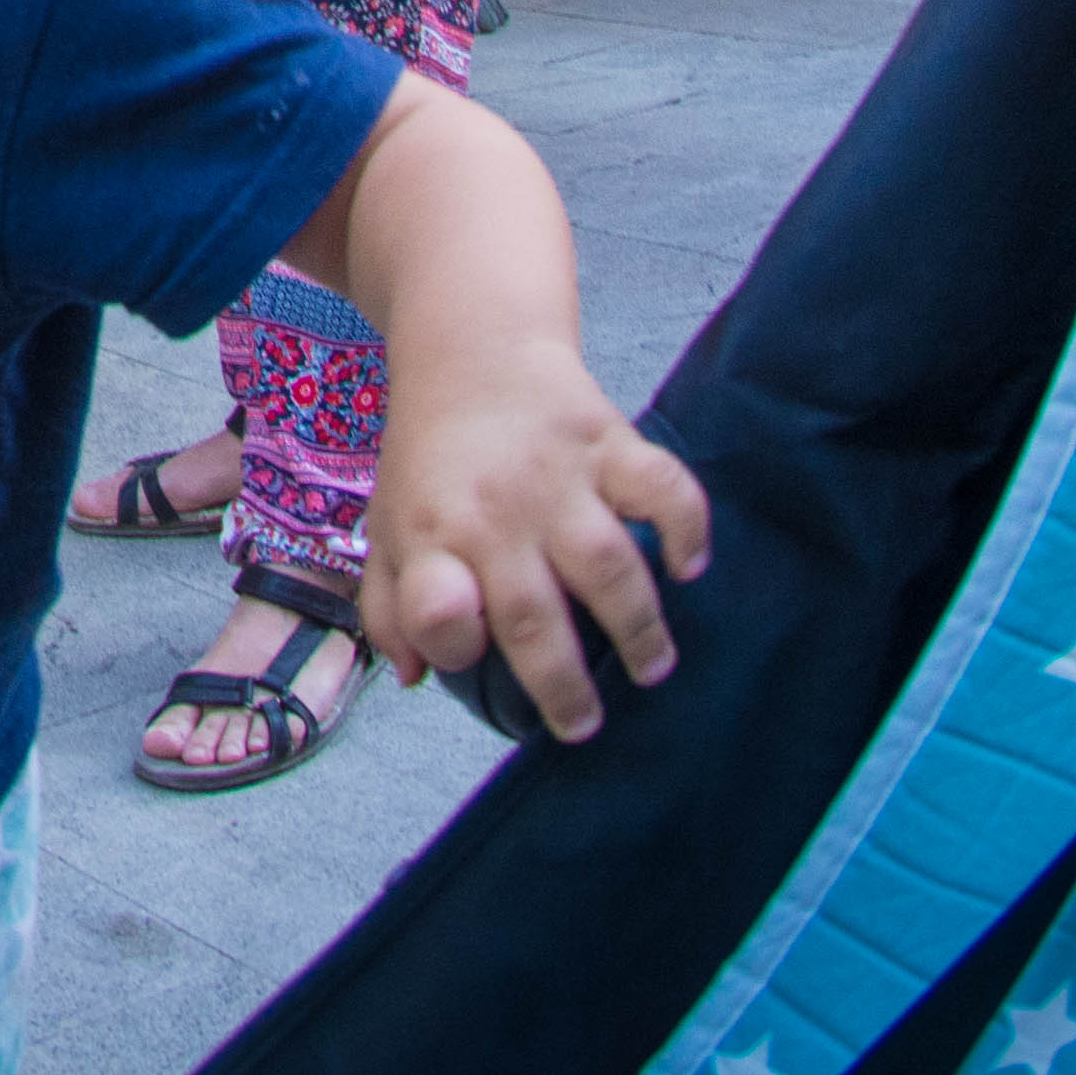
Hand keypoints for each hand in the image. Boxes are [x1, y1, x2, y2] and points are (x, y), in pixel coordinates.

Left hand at [348, 347, 710, 743]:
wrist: (472, 349)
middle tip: (585, 725)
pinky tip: (688, 567)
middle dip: (565, 686)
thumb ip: (390, 606)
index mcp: (432, 533)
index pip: (434, 604)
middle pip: (535, 616)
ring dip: (638, 629)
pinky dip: (684, 528)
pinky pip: (663, 487)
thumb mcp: (386, 525)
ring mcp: (558, 476)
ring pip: (608, 566)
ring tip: (650, 668)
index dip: (452, 642)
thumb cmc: (430, 458)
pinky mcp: (609, 441)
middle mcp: (495, 510)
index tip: (478, 668)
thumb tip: (416, 675)